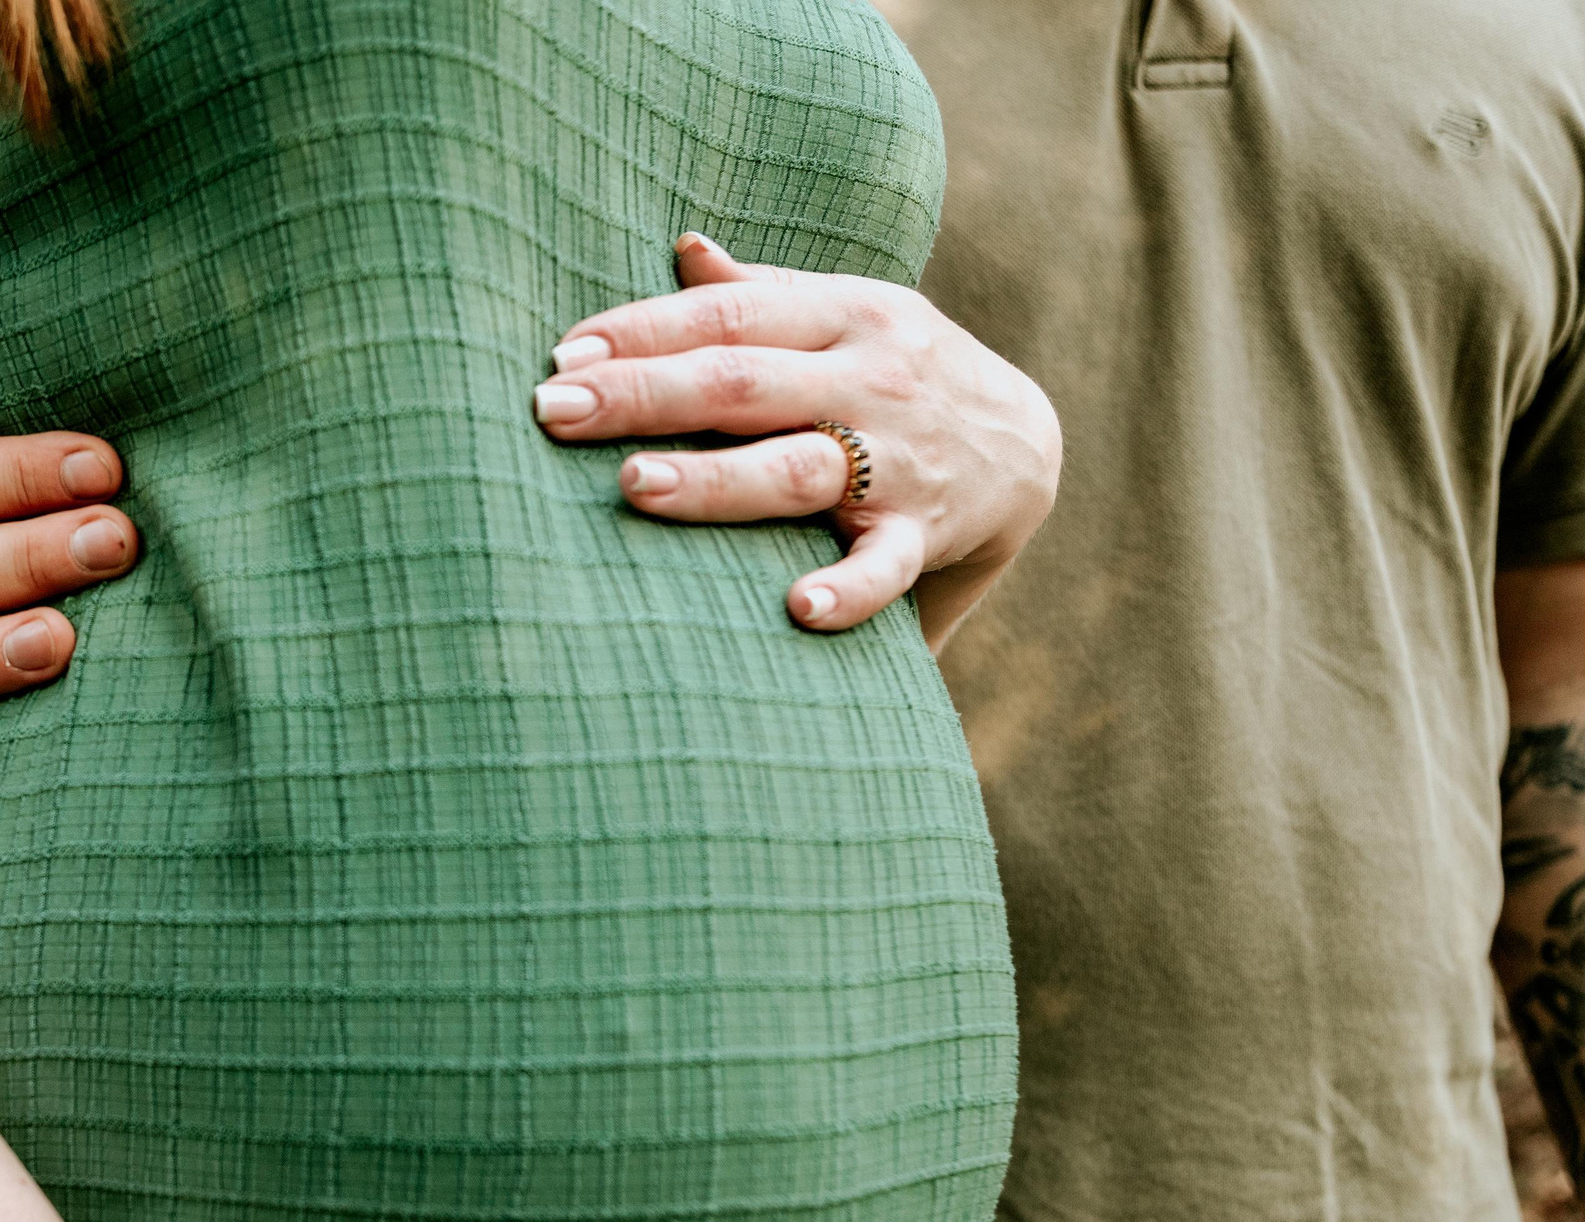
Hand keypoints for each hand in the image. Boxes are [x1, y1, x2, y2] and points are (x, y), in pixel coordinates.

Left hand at [532, 234, 1060, 646]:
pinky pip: (886, 568)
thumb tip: (683, 249)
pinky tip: (795, 608)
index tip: (562, 355)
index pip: (724, 316)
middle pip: (741, 381)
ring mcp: (897, 459)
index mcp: (840, 315)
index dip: (640, 330)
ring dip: (717, 479)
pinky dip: (846, 591)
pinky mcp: (925, 534)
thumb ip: (764, 297)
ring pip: (798, 468)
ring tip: (638, 485)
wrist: (1030, 447)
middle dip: (644, 393)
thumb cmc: (903, 377)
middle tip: (553, 410)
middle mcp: (868, 378)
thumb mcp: (849, 317)